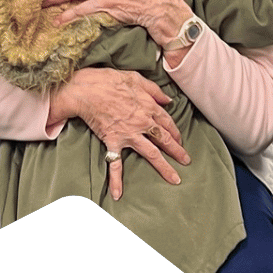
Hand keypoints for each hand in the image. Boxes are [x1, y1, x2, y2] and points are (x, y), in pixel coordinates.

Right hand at [49, 68, 190, 200]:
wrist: (85, 90)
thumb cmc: (108, 80)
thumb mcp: (135, 78)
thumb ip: (153, 90)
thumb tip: (168, 99)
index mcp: (148, 106)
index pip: (167, 121)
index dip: (174, 130)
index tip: (179, 138)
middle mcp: (142, 122)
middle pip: (164, 139)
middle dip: (177, 150)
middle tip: (186, 161)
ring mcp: (129, 134)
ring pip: (151, 153)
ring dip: (164, 167)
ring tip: (175, 179)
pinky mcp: (113, 141)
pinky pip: (115, 163)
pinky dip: (116, 179)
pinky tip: (118, 194)